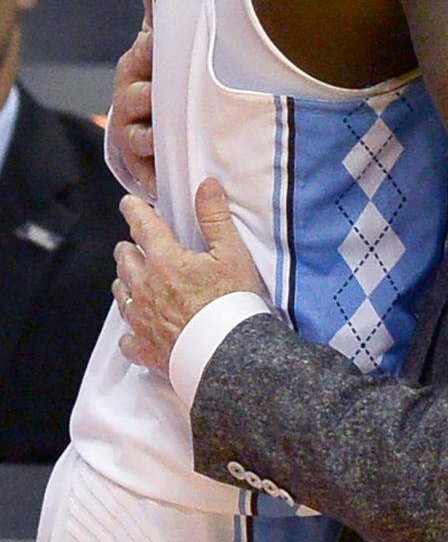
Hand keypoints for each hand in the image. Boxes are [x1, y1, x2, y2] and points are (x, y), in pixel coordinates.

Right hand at [108, 0, 156, 199]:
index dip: (153, 50)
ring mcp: (131, 129)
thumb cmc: (157, 77)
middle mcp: (129, 96)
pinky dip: (156, 166)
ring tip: (171, 134)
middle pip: (144, 93)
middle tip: (168, 92)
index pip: (145, 51)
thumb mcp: (160, 40)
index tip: (158, 46)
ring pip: (144, 131)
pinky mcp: (138, 160)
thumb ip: (155, 0)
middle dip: (158, 93)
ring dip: (158, 132)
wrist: (146, 129)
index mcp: (136, 63)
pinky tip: (167, 164)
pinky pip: (147, 163)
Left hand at [114, 178, 265, 375]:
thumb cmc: (233, 304)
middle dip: (129, 248)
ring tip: (136, 280)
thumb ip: (215, 218)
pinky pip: (127, 338)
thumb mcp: (233, 254)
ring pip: (120, 293)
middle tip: (138, 245)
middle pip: (124, 259)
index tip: (129, 203)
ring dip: (126, 282)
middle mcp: (145, 287)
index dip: (133, 210)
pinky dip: (131, 330)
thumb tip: (206, 185)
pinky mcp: (145, 347)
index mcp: (165, 260)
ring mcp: (141, 319)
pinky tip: (139, 328)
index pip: (141, 226)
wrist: (229, 355)